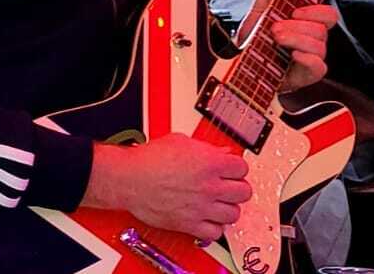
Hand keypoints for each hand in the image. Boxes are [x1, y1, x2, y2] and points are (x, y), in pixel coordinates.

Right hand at [84, 134, 251, 242]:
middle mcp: (209, 186)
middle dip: (237, 187)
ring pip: (234, 214)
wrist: (129, 179)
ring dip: (228, 207)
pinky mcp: (190, 224)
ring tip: (218, 202)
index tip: (232, 168)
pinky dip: (214, 227)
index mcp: (209, 162)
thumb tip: (220, 151)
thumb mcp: (180, 141)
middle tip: (228, 185)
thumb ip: (205, 147)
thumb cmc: (148, 159)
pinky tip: (207, 217)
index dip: (237, 167)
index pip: (242, 167)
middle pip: (244, 192)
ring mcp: (202, 207)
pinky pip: (215, 233)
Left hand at [237, 0, 335, 91]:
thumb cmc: (255, 34)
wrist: (240, 60)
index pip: (328, 14)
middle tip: (275, 28)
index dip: (316, 11)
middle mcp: (312, 39)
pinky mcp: (306, 75)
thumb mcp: (260, 6)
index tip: (295, 11)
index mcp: (306, 22)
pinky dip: (307, 59)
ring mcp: (311, 58)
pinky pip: (319, 67)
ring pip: (320, 47)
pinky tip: (292, 55)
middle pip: (322, 30)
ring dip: (296, 40)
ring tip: (275, 40)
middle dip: (297, 27)